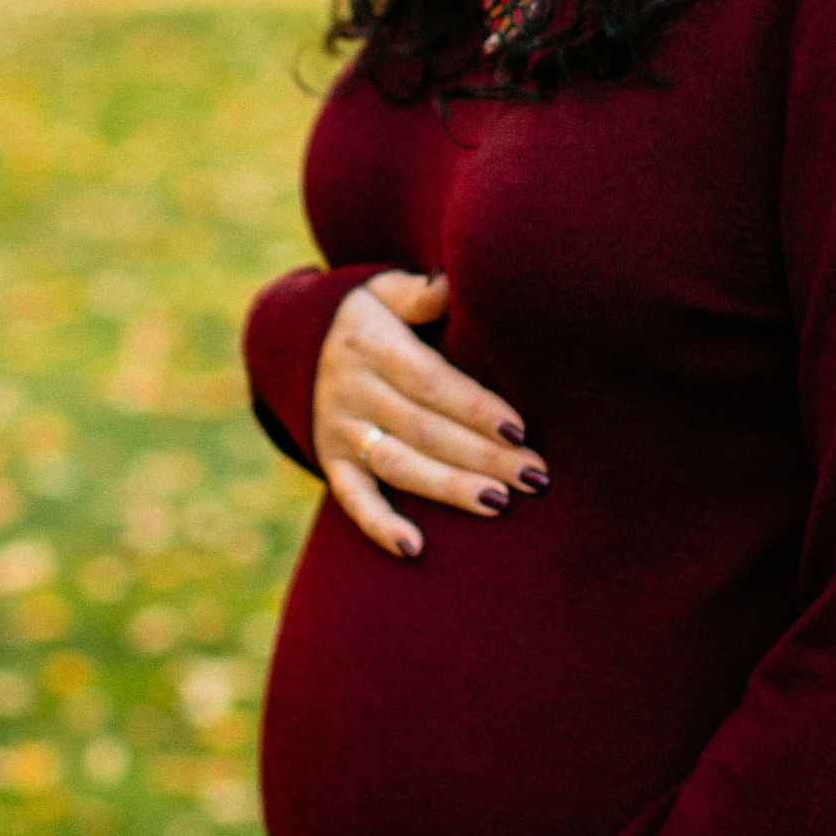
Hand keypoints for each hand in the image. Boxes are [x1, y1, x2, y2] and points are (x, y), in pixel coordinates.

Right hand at [312, 267, 544, 559]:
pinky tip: (414, 549)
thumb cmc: (373, 317)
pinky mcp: (331, 462)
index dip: (473, 407)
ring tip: (499, 503)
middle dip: (482, 454)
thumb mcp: (384, 290)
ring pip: (398, 465)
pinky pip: (352, 499)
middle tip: (534, 475)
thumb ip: (418, 292)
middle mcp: (350, 389)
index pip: (430, 381)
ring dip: (449, 488)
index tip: (519, 429)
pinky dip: (379, 526)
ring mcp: (338, 430)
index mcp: (369, 343)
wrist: (300, 344)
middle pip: (424, 429)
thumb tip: (449, 286)